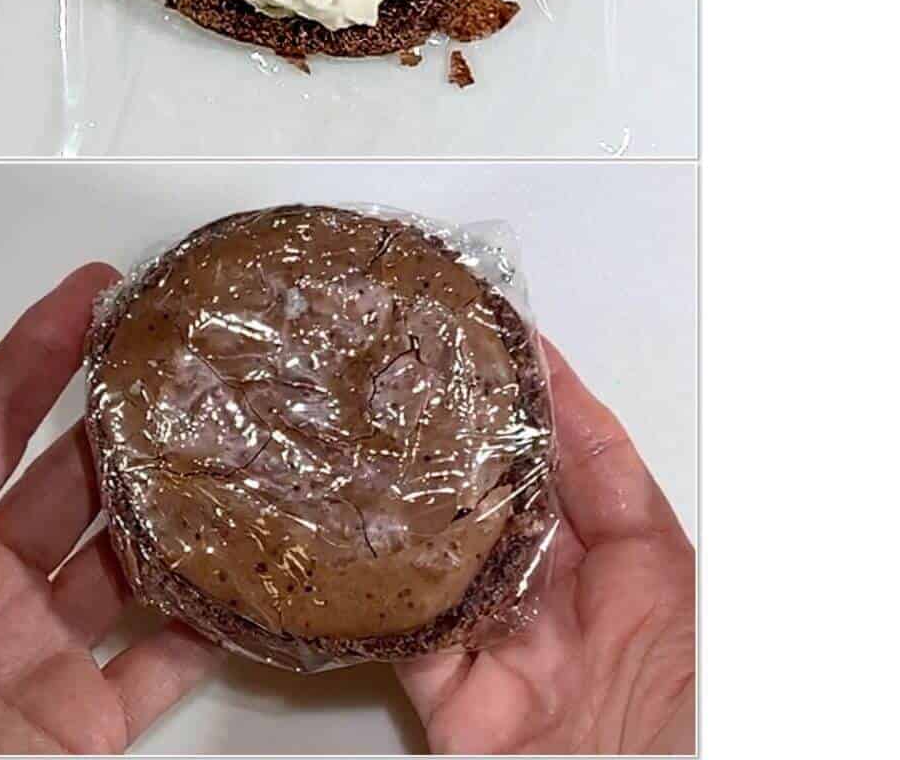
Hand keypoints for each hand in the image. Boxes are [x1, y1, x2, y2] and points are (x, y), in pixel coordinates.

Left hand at [0, 264, 221, 754]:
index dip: (37, 349)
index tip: (91, 293)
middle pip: (69, 480)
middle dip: (127, 425)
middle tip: (190, 374)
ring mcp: (30, 657)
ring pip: (120, 563)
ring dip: (174, 519)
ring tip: (231, 465)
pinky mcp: (73, 727)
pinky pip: (151, 666)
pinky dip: (198, 629)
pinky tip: (240, 588)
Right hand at [396, 339, 695, 754]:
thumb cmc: (702, 733)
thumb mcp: (690, 605)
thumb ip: (629, 505)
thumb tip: (620, 407)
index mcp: (649, 579)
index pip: (591, 463)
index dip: (555, 399)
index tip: (516, 340)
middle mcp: (577, 611)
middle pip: (512, 502)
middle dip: (472, 440)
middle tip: (429, 376)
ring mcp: (518, 659)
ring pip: (451, 560)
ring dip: (419, 507)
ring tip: (383, 440)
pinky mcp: (464, 712)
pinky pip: (409, 639)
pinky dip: (379, 594)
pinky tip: (357, 542)